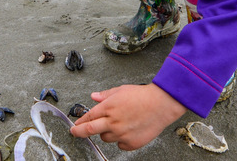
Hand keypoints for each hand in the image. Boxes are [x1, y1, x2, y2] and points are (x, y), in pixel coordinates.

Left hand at [69, 84, 186, 150]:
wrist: (161, 105)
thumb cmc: (143, 96)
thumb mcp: (121, 90)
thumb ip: (105, 95)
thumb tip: (94, 96)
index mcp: (109, 107)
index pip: (88, 117)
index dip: (80, 122)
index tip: (75, 124)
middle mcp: (113, 122)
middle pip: (89, 130)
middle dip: (79, 132)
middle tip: (75, 132)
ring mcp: (121, 134)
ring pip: (106, 138)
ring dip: (107, 133)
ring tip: (118, 124)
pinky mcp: (130, 143)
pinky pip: (120, 145)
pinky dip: (121, 140)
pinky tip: (128, 130)